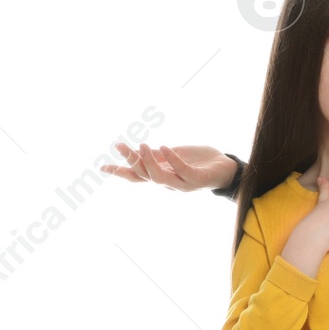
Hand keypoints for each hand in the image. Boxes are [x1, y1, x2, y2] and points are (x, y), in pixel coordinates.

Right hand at [101, 142, 236, 191]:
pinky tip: (165, 147)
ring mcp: (183, 183)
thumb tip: (139, 150)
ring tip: (143, 145)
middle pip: (144, 176)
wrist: (226, 167)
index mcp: (162, 175)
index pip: (137, 176)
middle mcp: (170, 182)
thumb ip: (158, 156)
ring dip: (149, 162)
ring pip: (159, 178)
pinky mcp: (197, 180)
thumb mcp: (175, 155)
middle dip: (130, 162)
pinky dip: (172, 160)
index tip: (102, 167)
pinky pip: (182, 172)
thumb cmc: (199, 161)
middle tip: (120, 146)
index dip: (120, 172)